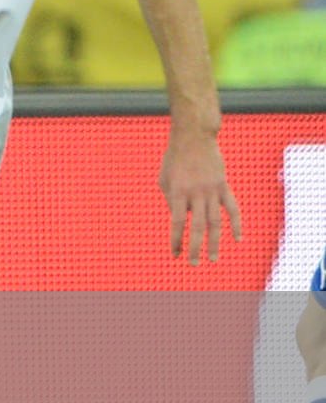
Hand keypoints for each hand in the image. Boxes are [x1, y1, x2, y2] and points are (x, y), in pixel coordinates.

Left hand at [159, 127, 241, 264]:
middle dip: (195, 247)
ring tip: (213, 258)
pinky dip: (236, 224)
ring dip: (214, 242)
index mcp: (177, 193)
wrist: (194, 137)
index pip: (176, 223)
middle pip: (197, 227)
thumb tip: (179, 219)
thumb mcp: (164, 179)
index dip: (176, 241)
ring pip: (215, 222)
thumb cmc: (174, 159)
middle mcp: (196, 194)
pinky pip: (232, 208)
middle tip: (194, 264)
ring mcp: (212, 190)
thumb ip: (171, 200)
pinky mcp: (224, 186)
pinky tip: (238, 239)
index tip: (175, 255)